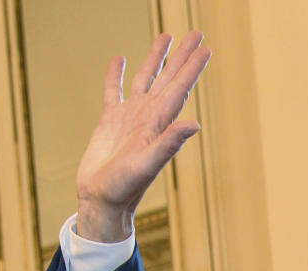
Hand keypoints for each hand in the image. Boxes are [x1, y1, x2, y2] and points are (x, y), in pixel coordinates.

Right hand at [75, 31, 210, 241]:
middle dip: (183, 56)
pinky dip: (116, 74)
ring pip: (146, 79)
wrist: (101, 200)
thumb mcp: (147, 165)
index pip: (180, 88)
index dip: (193, 68)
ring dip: (156, 58)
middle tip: (197, 33)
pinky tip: (121, 59)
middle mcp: (148, 116)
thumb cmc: (124, 188)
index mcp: (159, 123)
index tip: (206, 47)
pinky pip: (114, 91)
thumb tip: (194, 124)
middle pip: (169, 78)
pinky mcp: (109, 121)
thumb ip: (169, 144)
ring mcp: (130, 117)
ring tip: (166, 36)